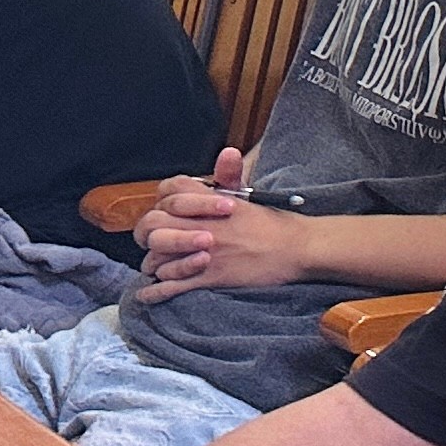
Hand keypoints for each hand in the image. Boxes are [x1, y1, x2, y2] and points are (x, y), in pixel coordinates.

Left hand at [130, 149, 312, 301]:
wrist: (297, 248)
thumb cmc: (274, 223)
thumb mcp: (250, 195)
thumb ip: (230, 175)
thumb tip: (227, 152)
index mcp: (211, 200)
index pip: (169, 190)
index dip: (164, 199)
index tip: (170, 209)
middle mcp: (202, 224)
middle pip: (153, 224)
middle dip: (150, 234)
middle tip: (157, 241)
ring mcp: (204, 251)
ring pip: (157, 257)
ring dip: (155, 263)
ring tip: (159, 266)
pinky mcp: (210, 276)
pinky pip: (171, 286)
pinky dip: (155, 291)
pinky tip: (148, 293)